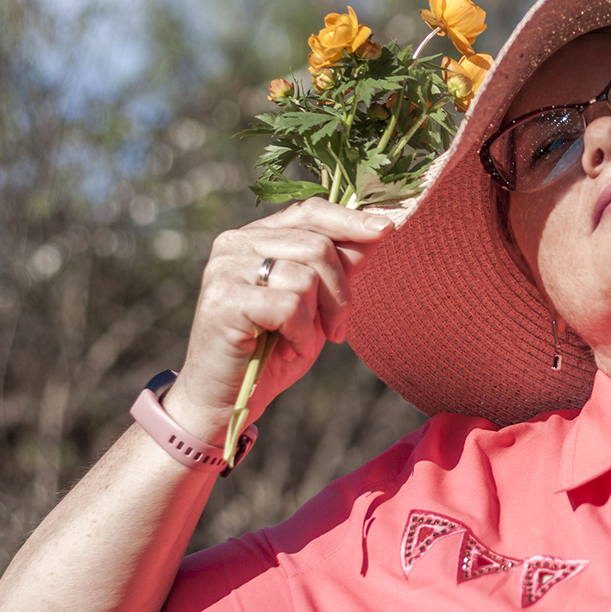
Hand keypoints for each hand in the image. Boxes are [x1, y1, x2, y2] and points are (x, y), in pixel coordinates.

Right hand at [160, 198, 393, 441]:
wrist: (226, 400)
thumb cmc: (274, 351)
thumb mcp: (318, 305)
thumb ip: (342, 266)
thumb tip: (381, 228)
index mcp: (257, 237)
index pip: (310, 211)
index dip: (350, 219)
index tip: (387, 229)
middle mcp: (236, 243)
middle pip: (317, 245)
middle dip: (340, 293)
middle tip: (337, 330)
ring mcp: (225, 268)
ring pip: (305, 276)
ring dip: (318, 319)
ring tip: (302, 343)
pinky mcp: (223, 299)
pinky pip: (288, 305)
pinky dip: (300, 334)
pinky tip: (287, 352)